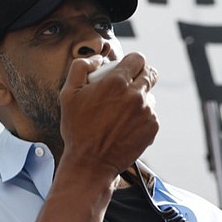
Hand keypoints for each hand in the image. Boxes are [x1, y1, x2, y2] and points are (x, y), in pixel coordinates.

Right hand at [59, 52, 158, 177]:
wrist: (90, 163)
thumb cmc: (77, 128)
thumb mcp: (68, 93)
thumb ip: (80, 67)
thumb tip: (97, 59)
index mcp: (117, 82)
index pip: (137, 58)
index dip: (130, 62)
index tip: (124, 69)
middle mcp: (136, 95)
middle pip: (150, 73)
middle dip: (139, 76)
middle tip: (126, 86)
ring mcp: (147, 112)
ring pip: (150, 95)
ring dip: (140, 98)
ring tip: (122, 111)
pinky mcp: (152, 127)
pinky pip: (151, 114)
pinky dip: (141, 116)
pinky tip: (125, 125)